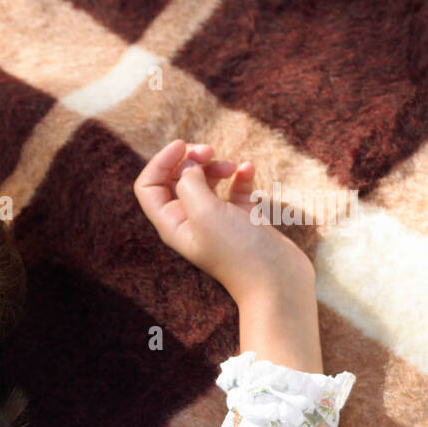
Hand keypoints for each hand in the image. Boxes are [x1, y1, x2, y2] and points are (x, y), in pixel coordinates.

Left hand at [132, 139, 314, 304]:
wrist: (278, 281)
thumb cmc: (238, 251)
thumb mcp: (205, 213)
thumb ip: (189, 184)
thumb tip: (188, 164)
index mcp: (172, 224)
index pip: (149, 187)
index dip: (160, 162)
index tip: (183, 145)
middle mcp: (190, 222)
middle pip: (177, 180)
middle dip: (189, 160)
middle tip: (208, 152)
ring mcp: (217, 221)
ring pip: (206, 182)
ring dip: (215, 166)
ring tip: (229, 166)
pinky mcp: (243, 219)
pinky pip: (235, 190)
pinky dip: (239, 176)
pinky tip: (247, 169)